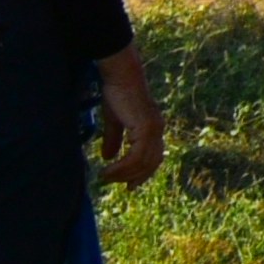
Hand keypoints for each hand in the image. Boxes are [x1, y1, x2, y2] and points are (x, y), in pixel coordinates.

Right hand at [92, 43, 162, 189]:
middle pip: (151, 163)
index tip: (130, 186)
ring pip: (143, 162)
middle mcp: (157, 129)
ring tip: (106, 177)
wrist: (120, 77)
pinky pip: (136, 155)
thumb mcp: (114, 121)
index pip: (154, 157)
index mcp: (153, 128)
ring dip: (124, 174)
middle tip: (119, 186)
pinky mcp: (145, 127)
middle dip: (135, 177)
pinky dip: (123, 166)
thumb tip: (107, 157)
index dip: (143, 173)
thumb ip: (114, 139)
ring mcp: (153, 128)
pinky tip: (108, 169)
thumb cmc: (117, 95)